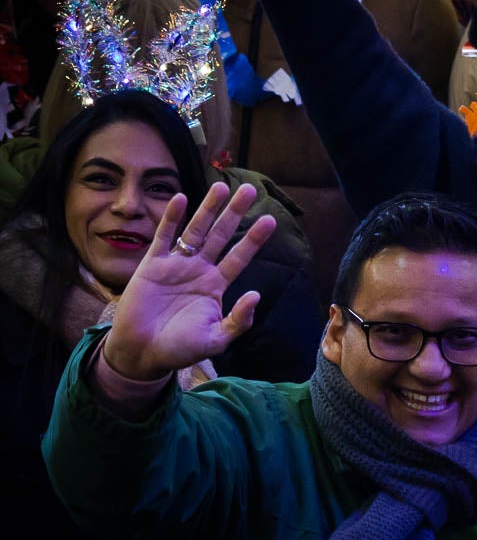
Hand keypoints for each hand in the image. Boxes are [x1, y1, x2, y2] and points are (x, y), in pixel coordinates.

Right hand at [103, 182, 275, 378]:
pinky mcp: (152, 265)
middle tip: (248, 189)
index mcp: (216, 286)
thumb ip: (238, 320)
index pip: (239, 257)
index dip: (254, 239)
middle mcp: (199, 270)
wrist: (142, 353)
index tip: (270, 220)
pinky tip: (181, 199)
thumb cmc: (180, 349)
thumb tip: (256, 294)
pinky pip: (164, 236)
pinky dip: (171, 218)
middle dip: (234, 213)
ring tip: (221, 186)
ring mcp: (176, 265)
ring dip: (208, 208)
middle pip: (220, 235)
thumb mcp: (216, 339)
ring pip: (195, 230)